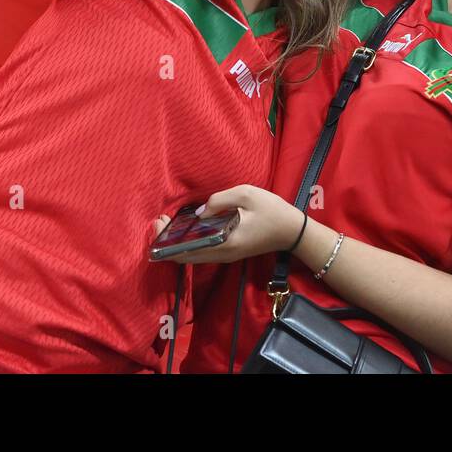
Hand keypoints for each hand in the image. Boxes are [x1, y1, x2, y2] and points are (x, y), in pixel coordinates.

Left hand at [151, 185, 304, 265]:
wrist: (293, 231)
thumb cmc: (272, 210)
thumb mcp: (247, 194)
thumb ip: (220, 200)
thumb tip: (199, 212)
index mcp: (224, 243)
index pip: (187, 251)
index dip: (168, 241)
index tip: (159, 224)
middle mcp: (222, 254)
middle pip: (185, 257)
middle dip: (167, 242)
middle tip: (159, 222)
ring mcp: (226, 256)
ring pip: (193, 256)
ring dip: (178, 243)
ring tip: (168, 224)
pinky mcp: (229, 252)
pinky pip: (202, 252)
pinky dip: (189, 243)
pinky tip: (186, 228)